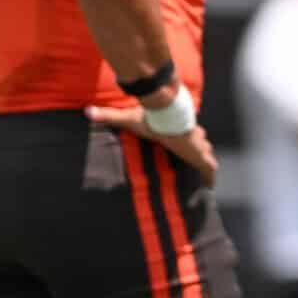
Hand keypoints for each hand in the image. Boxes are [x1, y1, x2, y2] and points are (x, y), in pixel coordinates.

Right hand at [87, 96, 219, 185]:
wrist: (167, 113)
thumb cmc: (151, 116)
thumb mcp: (128, 118)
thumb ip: (108, 116)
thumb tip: (87, 112)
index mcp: (174, 128)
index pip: (182, 131)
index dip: (185, 136)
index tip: (184, 139)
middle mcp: (188, 135)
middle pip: (198, 140)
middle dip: (199, 145)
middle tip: (199, 153)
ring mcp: (196, 145)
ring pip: (206, 151)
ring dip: (205, 158)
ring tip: (207, 169)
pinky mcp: (200, 155)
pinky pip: (208, 168)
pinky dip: (209, 176)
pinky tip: (211, 185)